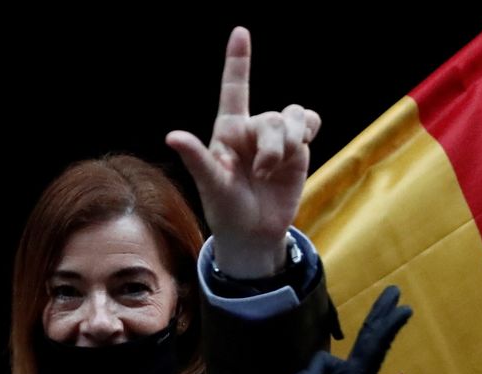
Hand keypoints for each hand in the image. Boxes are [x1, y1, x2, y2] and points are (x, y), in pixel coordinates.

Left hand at [166, 27, 321, 279]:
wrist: (254, 232)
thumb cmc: (225, 209)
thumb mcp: (211, 184)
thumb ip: (197, 158)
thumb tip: (172, 136)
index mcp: (227, 130)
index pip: (234, 89)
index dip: (238, 61)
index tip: (240, 32)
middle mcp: (252, 129)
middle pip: (272, 118)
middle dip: (272, 146)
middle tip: (263, 173)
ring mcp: (275, 137)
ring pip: (292, 117)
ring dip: (290, 143)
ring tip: (276, 169)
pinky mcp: (298, 148)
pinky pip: (309, 121)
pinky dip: (308, 129)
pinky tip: (303, 143)